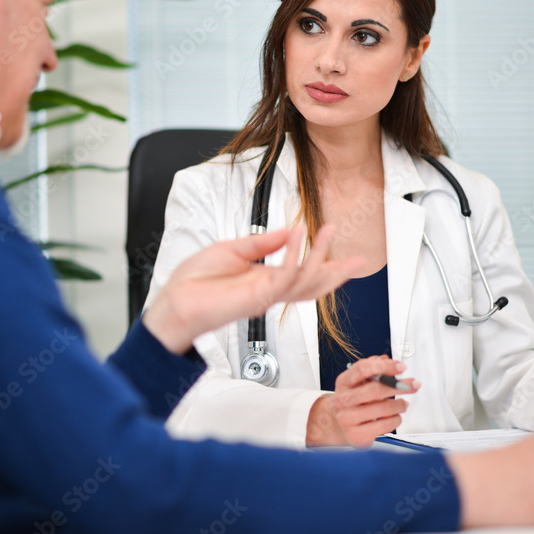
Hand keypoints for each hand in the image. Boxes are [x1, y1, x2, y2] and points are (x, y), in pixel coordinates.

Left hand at [143, 225, 363, 354]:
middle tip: (359, 259)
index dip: (326, 266)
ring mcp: (265, 295)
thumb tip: (286, 230)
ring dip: (320, 256)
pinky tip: (299, 235)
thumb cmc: (195, 282)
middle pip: (313, 285)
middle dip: (337, 272)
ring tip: (329, 231)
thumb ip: (261, 243)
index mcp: (264, 280)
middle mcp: (269, 290)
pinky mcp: (257, 295)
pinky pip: (284, 275)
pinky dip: (294, 254)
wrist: (174, 302)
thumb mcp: (232, 250)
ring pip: (305, 281)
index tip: (346, 259)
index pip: (302, 274)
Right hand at [306, 356, 418, 447]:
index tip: (401, 367)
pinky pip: (385, 425)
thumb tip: (387, 360)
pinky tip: (394, 416)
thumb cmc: (354, 401)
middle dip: (399, 386)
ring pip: (383, 408)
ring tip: (403, 403)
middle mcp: (343, 400)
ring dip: (400, 405)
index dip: (384, 366)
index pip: (362, 369)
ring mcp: (348, 418)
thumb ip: (373, 369)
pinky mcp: (357, 435)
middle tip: (413, 385)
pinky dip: (396, 419)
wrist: (339, 425)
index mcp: (344, 382)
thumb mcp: (359, 382)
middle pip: (375, 389)